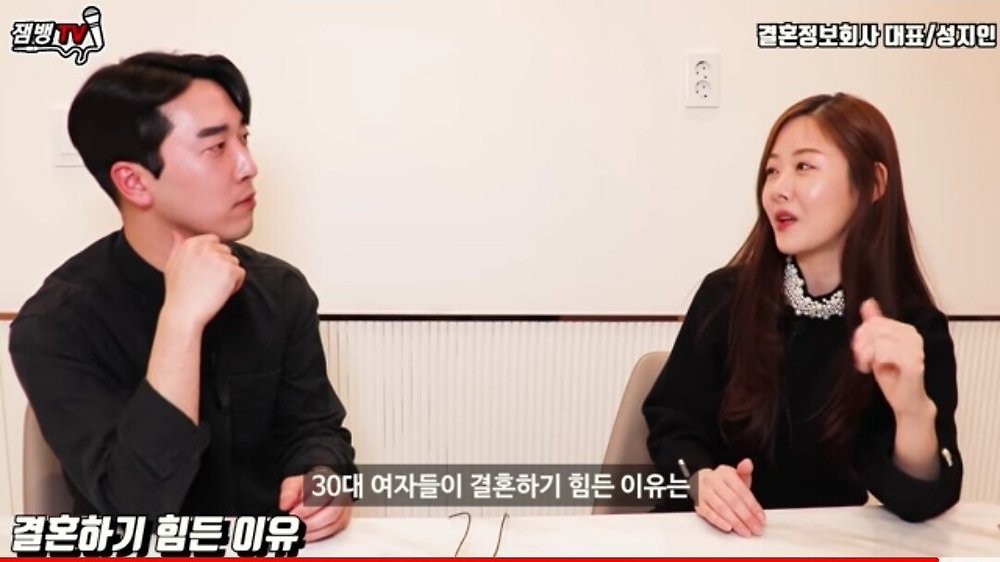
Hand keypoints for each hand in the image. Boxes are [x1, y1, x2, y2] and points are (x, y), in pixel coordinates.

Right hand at [162, 231, 244, 327]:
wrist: (183, 313)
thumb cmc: (178, 293)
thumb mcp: (171, 265)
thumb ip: (177, 246)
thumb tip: (177, 232)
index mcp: (191, 243)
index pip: (214, 240)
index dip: (213, 256)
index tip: (205, 271)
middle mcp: (205, 247)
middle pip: (226, 251)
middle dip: (222, 266)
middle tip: (208, 282)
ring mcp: (219, 258)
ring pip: (234, 262)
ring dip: (228, 276)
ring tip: (212, 288)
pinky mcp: (230, 270)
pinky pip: (241, 274)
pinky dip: (235, 285)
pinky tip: (220, 293)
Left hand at [279, 474, 351, 542]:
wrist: (316, 489)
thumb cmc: (306, 487)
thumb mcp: (294, 484)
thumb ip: (289, 492)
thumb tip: (285, 504)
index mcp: (329, 480)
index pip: (323, 496)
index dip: (307, 508)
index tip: (293, 513)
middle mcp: (340, 493)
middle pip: (332, 512)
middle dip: (311, 522)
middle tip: (296, 524)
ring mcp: (344, 507)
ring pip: (334, 524)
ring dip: (313, 530)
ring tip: (299, 528)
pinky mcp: (343, 520)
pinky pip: (333, 531)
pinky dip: (317, 534)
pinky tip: (306, 532)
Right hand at [692, 459, 764, 536]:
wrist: (700, 482)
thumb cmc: (722, 482)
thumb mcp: (735, 475)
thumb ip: (744, 471)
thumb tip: (748, 463)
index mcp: (725, 473)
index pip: (741, 490)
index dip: (753, 506)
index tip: (761, 518)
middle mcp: (713, 481)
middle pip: (733, 501)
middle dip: (746, 517)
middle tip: (756, 528)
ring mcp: (704, 492)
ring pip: (721, 508)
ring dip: (735, 522)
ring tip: (745, 531)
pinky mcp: (698, 503)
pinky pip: (708, 514)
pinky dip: (719, 521)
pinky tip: (728, 527)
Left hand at [852, 299, 934, 417]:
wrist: (906, 402)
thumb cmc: (892, 376)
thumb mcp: (877, 348)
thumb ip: (874, 325)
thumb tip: (868, 302)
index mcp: (906, 330)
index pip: (875, 321)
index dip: (861, 336)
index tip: (858, 351)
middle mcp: (914, 335)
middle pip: (875, 328)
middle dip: (862, 344)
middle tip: (861, 360)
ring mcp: (916, 349)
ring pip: (879, 338)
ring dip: (867, 354)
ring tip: (868, 366)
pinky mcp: (914, 363)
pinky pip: (886, 352)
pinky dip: (876, 360)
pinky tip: (877, 368)